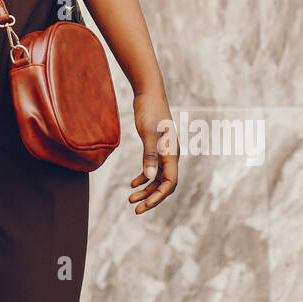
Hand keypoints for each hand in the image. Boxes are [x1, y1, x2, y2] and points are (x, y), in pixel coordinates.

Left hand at [129, 87, 177, 213]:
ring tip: (131, 199)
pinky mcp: (156, 147)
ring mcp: (164, 151)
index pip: (169, 183)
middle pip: (164, 184)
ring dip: (146, 189)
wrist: (149, 92)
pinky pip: (153, 168)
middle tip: (135, 208)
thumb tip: (148, 177)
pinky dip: (144, 177)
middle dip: (151, 197)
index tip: (143, 205)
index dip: (157, 197)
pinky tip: (133, 183)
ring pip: (157, 178)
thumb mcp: (147, 133)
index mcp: (172, 153)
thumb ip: (149, 155)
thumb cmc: (150, 110)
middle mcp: (171, 155)